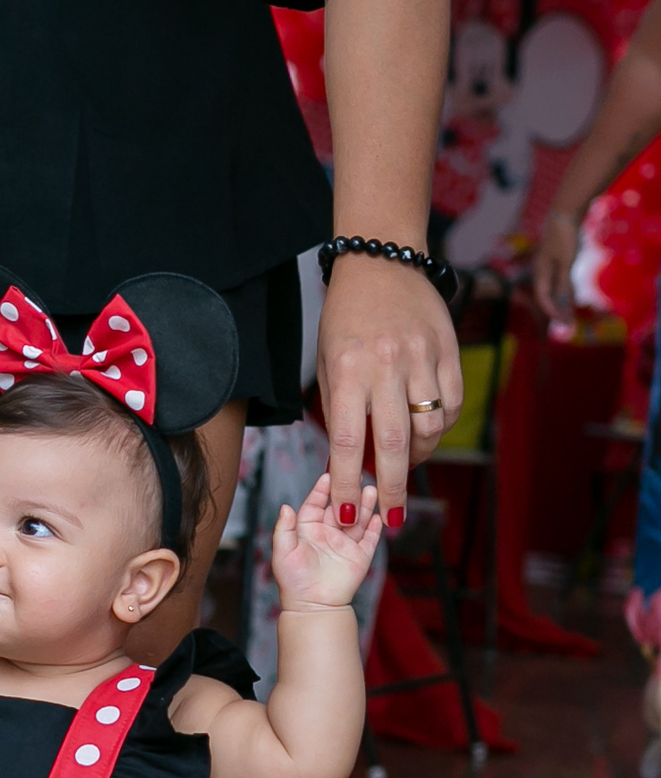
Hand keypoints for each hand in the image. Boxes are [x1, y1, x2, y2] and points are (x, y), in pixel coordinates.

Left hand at [272, 474, 381, 609]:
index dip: (322, 490)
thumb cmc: (294, 582)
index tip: (328, 475)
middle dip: (349, 491)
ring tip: (371, 490)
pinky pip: (371, 538)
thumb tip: (286, 506)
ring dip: (365, 505)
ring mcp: (345, 543)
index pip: (315, 503)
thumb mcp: (282, 552)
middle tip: (357, 475)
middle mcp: (328, 533)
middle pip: (341, 506)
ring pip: (358, 518)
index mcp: (308, 529)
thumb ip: (284, 529)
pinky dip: (376, 527)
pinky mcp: (360, 556)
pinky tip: (379, 515)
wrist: (313, 606)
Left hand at [317, 258, 462, 529]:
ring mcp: (421, 356)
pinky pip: (451, 404)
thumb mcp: (327, 362)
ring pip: (428, 427)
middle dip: (393, 488)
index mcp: (347, 370)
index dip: (346, 485)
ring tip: (406, 461)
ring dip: (419, 456)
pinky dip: (440, 426)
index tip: (347, 516)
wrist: (381, 261)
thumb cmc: (345, 319)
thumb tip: (350, 464)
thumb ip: (339, 411)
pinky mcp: (447, 350)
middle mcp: (385, 365)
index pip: (345, 442)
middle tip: (392, 517)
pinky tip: (426, 429)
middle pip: (393, 444)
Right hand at [533, 213, 579, 324]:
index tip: (562, 321)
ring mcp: (550, 265)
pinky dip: (566, 291)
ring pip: (555, 289)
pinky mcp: (559, 259)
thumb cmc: (564, 236)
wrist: (566, 211)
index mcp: (540, 272)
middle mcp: (542, 270)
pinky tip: (573, 298)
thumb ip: (563, 283)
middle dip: (558, 311)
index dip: (552, 310)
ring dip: (563, 302)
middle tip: (568, 324)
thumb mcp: (565, 261)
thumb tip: (563, 303)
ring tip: (571, 316)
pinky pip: (561, 280)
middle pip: (548, 296)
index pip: (543, 297)